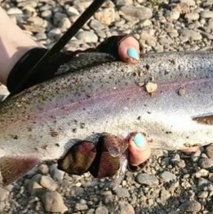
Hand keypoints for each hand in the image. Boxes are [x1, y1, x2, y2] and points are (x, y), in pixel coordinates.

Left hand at [6, 35, 150, 177]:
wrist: (43, 72)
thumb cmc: (83, 65)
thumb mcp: (105, 51)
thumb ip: (123, 45)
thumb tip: (132, 54)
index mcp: (131, 119)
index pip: (155, 140)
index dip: (169, 146)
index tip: (163, 141)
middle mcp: (115, 138)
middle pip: (133, 160)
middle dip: (136, 155)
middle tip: (132, 138)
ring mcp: (91, 149)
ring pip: (105, 168)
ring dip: (104, 158)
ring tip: (97, 140)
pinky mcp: (66, 153)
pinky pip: (76, 167)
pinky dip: (77, 160)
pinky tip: (74, 145)